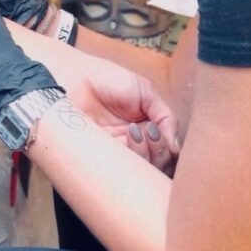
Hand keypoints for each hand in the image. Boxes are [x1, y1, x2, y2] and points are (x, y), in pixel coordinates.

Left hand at [70, 57, 180, 174]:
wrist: (73, 80)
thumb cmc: (106, 79)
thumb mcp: (145, 92)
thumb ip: (166, 116)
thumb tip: (177, 146)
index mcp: (147, 126)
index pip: (167, 148)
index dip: (170, 145)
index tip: (164, 133)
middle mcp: (136, 143)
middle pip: (160, 163)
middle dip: (161, 150)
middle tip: (151, 132)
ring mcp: (120, 153)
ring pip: (146, 170)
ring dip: (148, 152)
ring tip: (136, 131)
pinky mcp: (104, 160)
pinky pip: (126, 171)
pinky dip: (135, 156)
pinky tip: (130, 136)